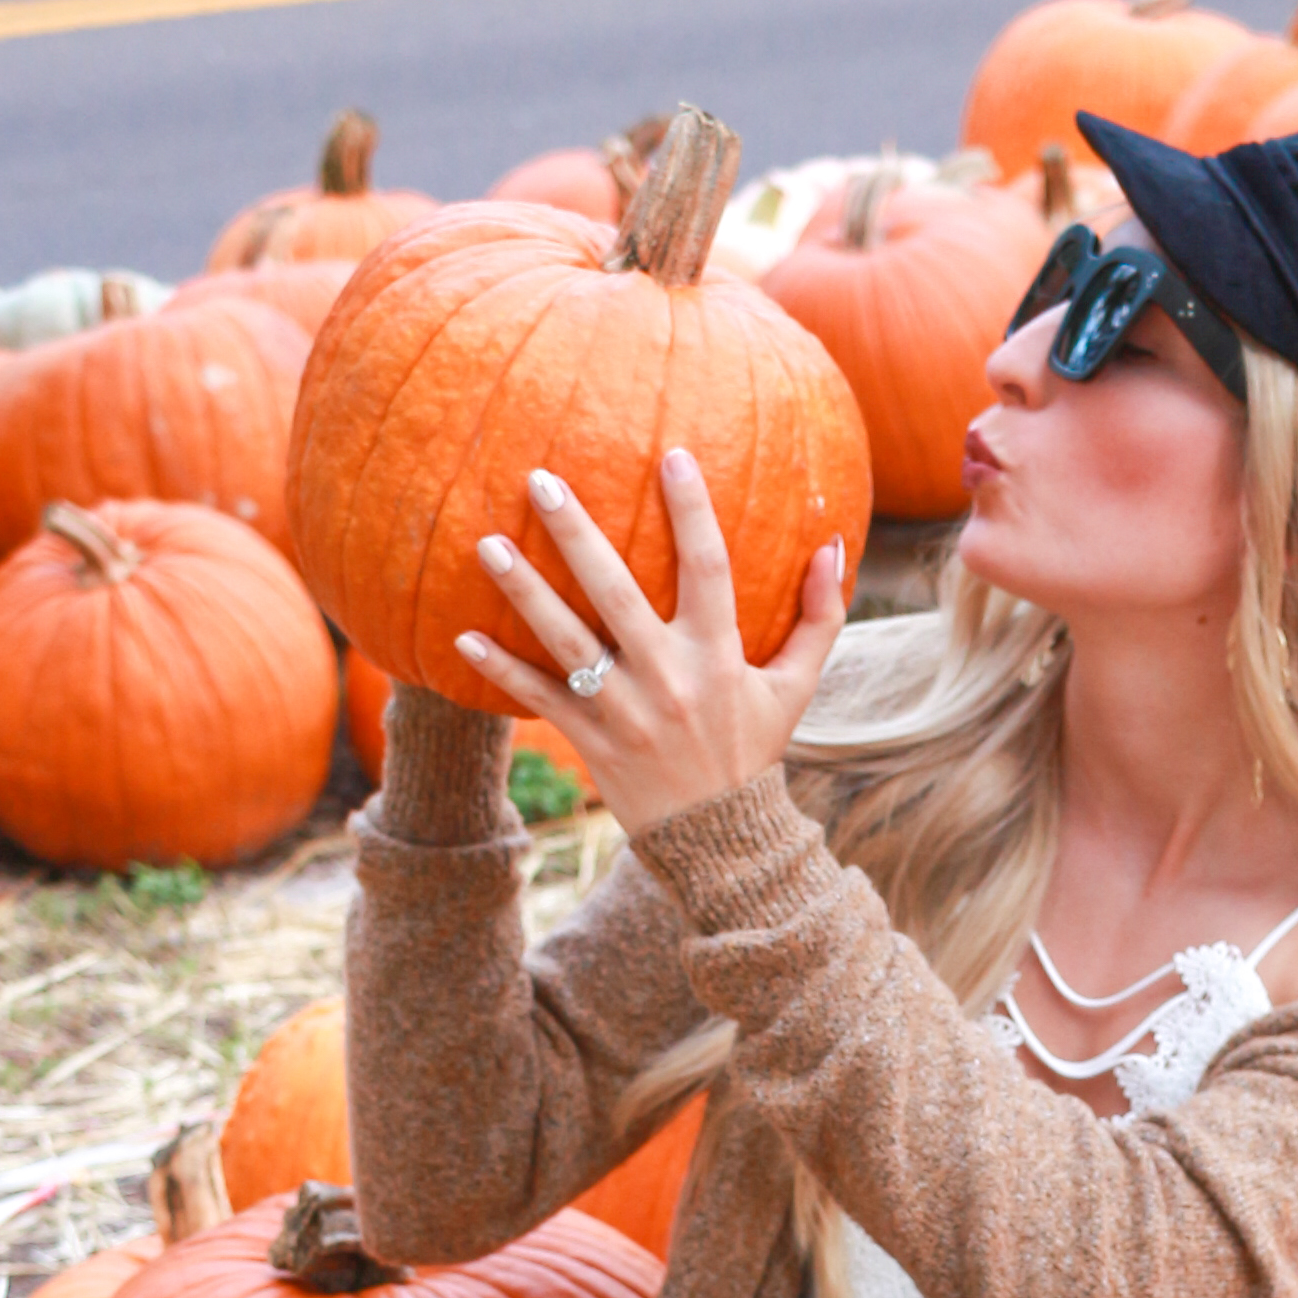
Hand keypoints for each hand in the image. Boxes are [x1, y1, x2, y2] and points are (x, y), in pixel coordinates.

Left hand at [456, 449, 844, 838]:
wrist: (719, 841)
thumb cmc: (754, 750)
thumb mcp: (797, 687)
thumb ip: (819, 616)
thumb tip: (835, 546)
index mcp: (719, 656)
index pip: (709, 569)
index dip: (692, 512)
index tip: (671, 456)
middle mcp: (669, 678)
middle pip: (616, 593)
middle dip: (577, 535)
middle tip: (540, 480)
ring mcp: (626, 712)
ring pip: (567, 641)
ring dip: (525, 591)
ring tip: (488, 543)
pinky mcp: (594, 743)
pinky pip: (541, 700)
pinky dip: (503, 672)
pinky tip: (462, 639)